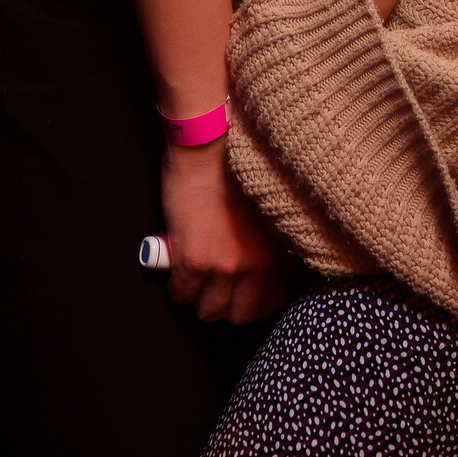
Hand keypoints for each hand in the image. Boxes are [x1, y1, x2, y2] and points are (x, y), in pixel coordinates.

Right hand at [161, 140, 291, 324]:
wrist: (210, 142)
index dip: (254, 302)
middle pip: (240, 314)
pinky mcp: (193, 260)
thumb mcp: (268, 208)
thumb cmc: (238, 166)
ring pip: (209, 310)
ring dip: (201, 298)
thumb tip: (260, 269)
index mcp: (279, 250)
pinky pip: (182, 294)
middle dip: (227, 305)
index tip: (243, 294)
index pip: (273, 303)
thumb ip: (270, 242)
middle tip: (216, 289)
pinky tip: (178, 268)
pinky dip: (178, 286)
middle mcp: (256, 264)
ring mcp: (224, 265)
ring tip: (196, 280)